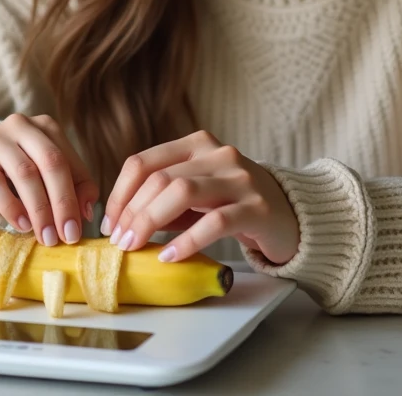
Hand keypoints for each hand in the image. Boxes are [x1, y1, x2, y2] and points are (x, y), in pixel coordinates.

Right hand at [0, 114, 97, 246]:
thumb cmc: (17, 171)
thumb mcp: (47, 175)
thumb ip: (73, 187)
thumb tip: (86, 212)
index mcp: (45, 126)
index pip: (67, 161)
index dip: (76, 196)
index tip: (77, 230)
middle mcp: (21, 125)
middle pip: (50, 162)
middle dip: (61, 202)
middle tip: (64, 237)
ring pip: (24, 172)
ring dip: (38, 209)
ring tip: (45, 236)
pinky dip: (10, 205)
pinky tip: (22, 225)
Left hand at [101, 130, 299, 264]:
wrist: (292, 215)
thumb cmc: (235, 205)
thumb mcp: (197, 194)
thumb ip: (164, 199)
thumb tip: (121, 221)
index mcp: (198, 144)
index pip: (143, 162)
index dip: (119, 193)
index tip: (109, 222)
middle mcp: (219, 154)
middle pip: (159, 179)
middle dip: (131, 212)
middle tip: (119, 241)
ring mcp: (241, 178)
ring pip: (182, 192)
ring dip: (150, 221)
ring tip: (136, 246)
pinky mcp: (258, 207)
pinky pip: (214, 222)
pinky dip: (186, 241)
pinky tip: (170, 256)